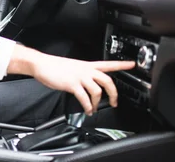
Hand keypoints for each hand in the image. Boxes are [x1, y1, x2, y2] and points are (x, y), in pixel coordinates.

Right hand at [8, 45, 134, 115]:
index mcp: (87, 65)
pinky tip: (87, 110)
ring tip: (94, 108)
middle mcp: (86, 70)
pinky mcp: (72, 84)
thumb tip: (89, 83)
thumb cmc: (54, 66)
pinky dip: (88, 106)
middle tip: (114, 102)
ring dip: (98, 103)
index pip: (108, 64)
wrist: (41, 64)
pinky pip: (85, 98)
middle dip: (114, 94)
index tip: (133, 64)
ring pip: (97, 91)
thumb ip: (83, 74)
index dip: (122, 64)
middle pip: (107, 80)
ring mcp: (79, 77)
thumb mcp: (73, 67)